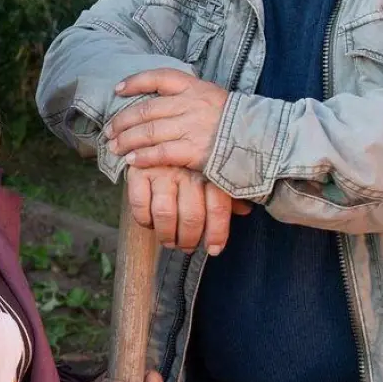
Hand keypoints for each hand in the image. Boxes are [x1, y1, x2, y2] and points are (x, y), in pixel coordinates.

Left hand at [105, 69, 229, 170]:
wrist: (267, 143)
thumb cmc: (238, 124)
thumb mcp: (215, 99)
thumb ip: (190, 99)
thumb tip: (162, 101)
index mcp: (196, 87)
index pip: (159, 77)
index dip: (135, 82)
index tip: (118, 90)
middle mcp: (191, 104)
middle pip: (146, 110)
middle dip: (123, 121)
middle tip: (109, 131)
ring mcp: (192, 127)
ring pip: (148, 131)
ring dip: (127, 140)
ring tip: (114, 147)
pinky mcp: (195, 150)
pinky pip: (160, 153)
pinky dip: (142, 157)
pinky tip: (131, 161)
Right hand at [126, 166, 248, 255]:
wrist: (154, 131)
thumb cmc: (189, 157)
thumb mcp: (213, 169)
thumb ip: (229, 191)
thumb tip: (245, 211)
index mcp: (209, 169)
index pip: (218, 208)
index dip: (217, 234)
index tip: (214, 249)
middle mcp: (186, 170)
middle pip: (191, 216)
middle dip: (189, 239)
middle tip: (186, 247)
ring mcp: (161, 170)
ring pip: (165, 214)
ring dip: (167, 235)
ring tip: (168, 240)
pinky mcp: (138, 171)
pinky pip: (139, 205)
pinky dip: (144, 220)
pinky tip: (150, 223)